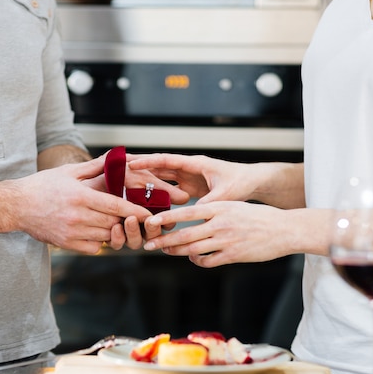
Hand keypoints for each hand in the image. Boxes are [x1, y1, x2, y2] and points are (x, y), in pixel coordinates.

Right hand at [15, 157, 151, 253]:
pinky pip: (94, 248)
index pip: (116, 206)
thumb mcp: (69, 172)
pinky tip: (97, 231)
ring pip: (106, 236)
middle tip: (132, 216)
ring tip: (114, 222)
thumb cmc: (44, 185)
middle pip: (114, 223)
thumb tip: (118, 156)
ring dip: (114, 231)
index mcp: (80, 196)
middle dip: (126, 221)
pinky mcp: (66, 244)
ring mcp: (71, 232)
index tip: (149, 214)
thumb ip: (96, 166)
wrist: (16, 205)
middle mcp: (77, 216)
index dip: (135, 212)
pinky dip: (100, 241)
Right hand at [128, 153, 255, 203]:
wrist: (252, 183)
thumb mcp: (224, 194)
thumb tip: (193, 213)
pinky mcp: (190, 188)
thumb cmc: (241, 182)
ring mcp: (188, 178)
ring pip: (162, 179)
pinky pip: (170, 190)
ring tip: (127, 188)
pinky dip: (158, 195)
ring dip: (147, 183)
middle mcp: (188, 169)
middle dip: (140, 168)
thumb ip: (208, 202)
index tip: (130, 163)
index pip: (166, 160)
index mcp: (195, 164)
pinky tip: (146, 204)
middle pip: (159, 167)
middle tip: (120, 172)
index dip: (148, 161)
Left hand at [142, 201, 293, 266]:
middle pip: (185, 234)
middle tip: (149, 244)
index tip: (150, 222)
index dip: (166, 218)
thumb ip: (214, 211)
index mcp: (220, 208)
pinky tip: (194, 259)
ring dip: (177, 251)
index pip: (186, 213)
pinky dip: (197, 261)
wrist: (284, 229)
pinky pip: (208, 261)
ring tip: (167, 251)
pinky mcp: (233, 256)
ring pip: (193, 249)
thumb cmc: (259, 216)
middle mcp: (220, 224)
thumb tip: (194, 217)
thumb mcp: (234, 206)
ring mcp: (226, 241)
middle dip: (164, 240)